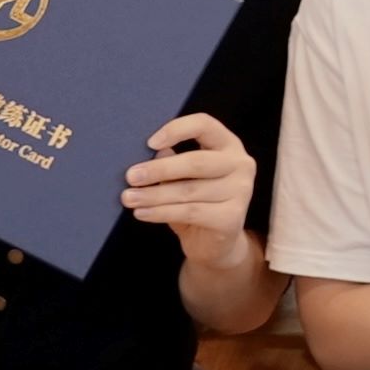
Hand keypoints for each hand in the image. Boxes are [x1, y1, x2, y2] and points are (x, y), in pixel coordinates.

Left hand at [121, 110, 258, 239]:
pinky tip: (142, 213)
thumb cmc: (196, 202)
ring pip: (189, 191)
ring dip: (154, 195)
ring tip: (129, 198)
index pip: (204, 125)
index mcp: (228, 144)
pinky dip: (161, 213)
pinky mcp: (232, 217)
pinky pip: (190, 212)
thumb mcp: (182, 179)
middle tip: (130, 176)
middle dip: (159, 169)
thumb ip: (172, 162)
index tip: (149, 143)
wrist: (216, 244)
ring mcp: (241, 191)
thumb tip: (153, 152)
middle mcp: (240, 164)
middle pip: (196, 162)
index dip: (176, 129)